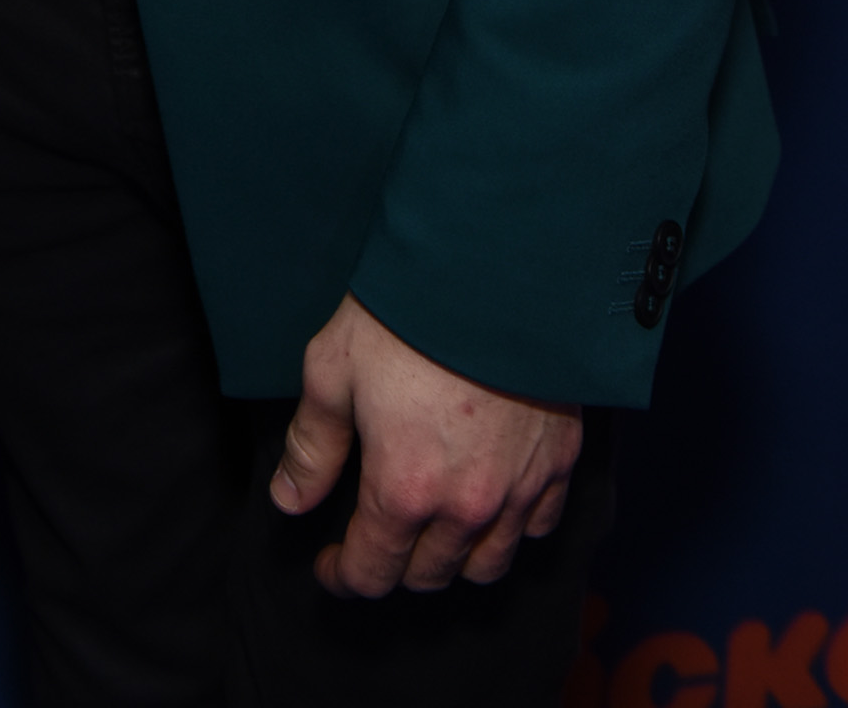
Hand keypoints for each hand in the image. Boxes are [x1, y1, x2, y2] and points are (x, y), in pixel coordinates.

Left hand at [270, 293, 579, 596]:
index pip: (372, 571)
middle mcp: (465, 507)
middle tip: (375, 542)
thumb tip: (289, 501)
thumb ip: (312, 446)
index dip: (343, 576)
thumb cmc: (404, 314)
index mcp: (403, 489)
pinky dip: (511, 529)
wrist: (493, 271)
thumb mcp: (333, 370)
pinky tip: (491, 503)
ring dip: (453, 560)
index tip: (329, 566)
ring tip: (431, 532)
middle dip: (394, 567)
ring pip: (487, 566)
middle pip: (428, 575)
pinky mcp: (558, 462)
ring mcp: (518, 490)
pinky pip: (537, 527)